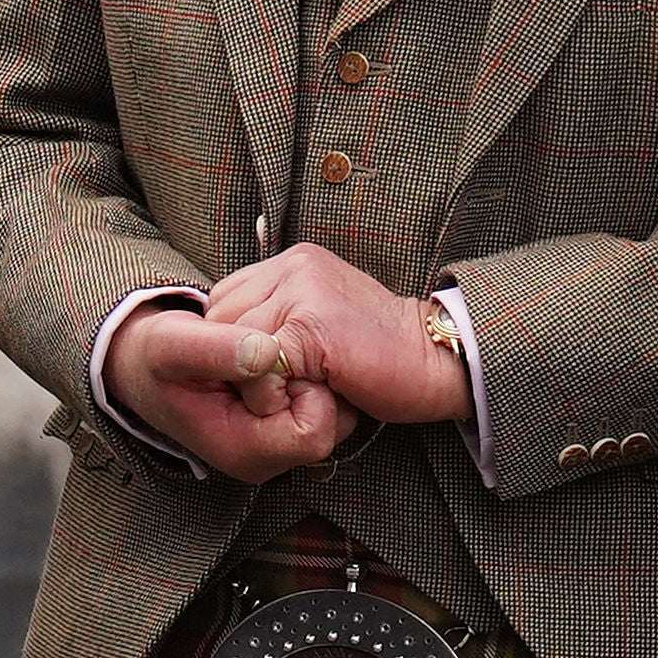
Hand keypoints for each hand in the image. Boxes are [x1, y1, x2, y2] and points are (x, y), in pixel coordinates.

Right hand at [102, 300, 357, 483]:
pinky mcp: (285, 424)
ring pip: (337, 411)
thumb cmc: (155, 358)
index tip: (270, 354)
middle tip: (271, 352)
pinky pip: (328, 400)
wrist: (145, 365)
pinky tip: (280, 355)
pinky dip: (312, 373)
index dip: (301, 386)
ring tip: (271, 354)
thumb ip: (213, 350)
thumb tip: (267, 350)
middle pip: (333, 424)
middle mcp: (267, 457)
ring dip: (314, 374)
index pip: (313, 433)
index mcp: (243, 451)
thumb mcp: (171, 346)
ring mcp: (278, 443)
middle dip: (312, 379)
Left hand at [204, 243, 475, 428]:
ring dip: (252, 381)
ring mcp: (301, 287)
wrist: (438, 361)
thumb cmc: (382, 357)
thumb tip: (230, 349)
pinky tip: (307, 395)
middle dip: (233, 364)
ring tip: (298, 391)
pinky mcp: (310, 320)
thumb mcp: (322, 325)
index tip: (264, 376)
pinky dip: (270, 394)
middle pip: (218, 321)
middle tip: (277, 388)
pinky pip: (258, 365)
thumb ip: (281, 320)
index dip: (230, 347)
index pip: (223, 303)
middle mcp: (293, 265)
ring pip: (231, 343)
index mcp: (294, 262)